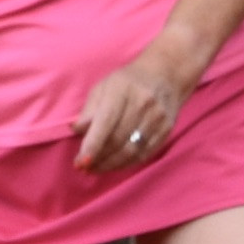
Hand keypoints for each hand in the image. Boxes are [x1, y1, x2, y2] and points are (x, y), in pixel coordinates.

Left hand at [73, 50, 196, 174]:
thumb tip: (77, 130)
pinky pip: (144, 154)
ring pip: (131, 151)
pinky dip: (126, 164)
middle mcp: (142, 103)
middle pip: (118, 139)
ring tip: (95, 169)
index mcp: (122, 89)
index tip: (81, 162)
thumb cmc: (127, 82)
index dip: (93, 144)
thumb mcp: (103, 87)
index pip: (106, 121)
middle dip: (98, 158)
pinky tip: (113, 165)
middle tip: (83, 168)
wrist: (166, 74)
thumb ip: (89, 109)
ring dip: (110, 165)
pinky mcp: (166, 129)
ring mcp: (157, 117)